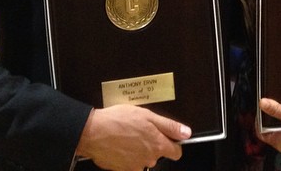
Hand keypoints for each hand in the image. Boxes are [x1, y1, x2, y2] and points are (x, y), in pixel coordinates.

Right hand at [76, 104, 190, 170]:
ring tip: (128, 135)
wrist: (94, 132)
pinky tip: (120, 143)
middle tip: (140, 129)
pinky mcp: (123, 170)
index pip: (176, 152)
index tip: (168, 136)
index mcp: (157, 145)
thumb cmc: (119, 120)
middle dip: (152, 142)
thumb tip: (186, 133)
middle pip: (158, 153)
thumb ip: (169, 126)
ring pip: (144, 158)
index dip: (173, 143)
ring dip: (139, 148)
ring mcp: (135, 167)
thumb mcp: (148, 116)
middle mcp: (149, 159)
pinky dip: (127, 155)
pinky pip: (131, 162)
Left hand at [257, 98, 280, 155]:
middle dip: (269, 115)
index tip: (260, 105)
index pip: (260, 131)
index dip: (258, 118)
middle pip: (270, 128)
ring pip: (280, 126)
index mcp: (280, 142)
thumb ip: (278, 110)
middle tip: (270, 101)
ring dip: (279, 115)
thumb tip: (262, 103)